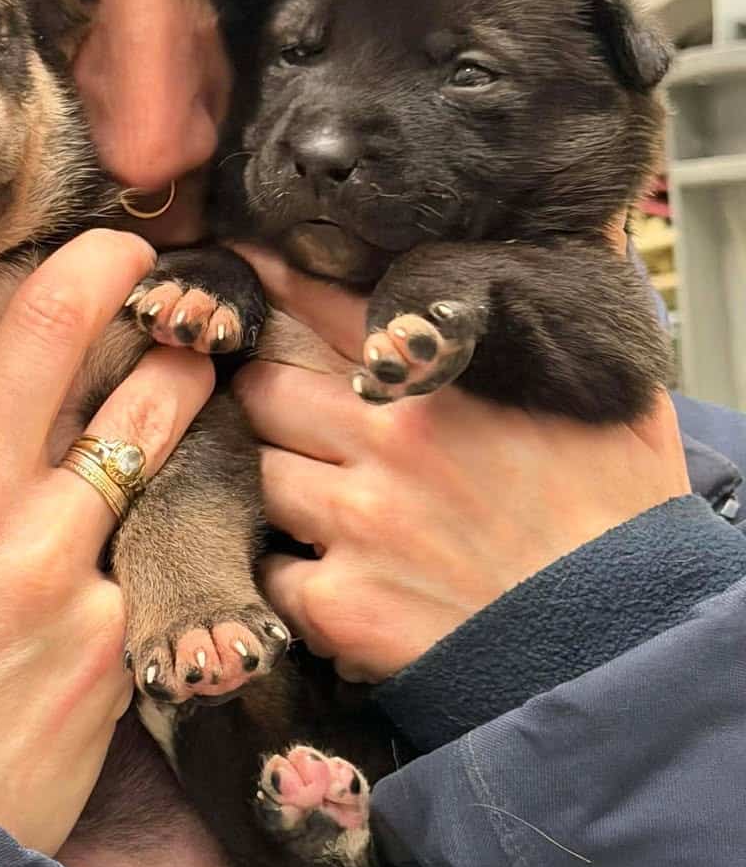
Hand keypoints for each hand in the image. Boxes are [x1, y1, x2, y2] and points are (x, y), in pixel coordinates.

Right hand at [0, 230, 214, 845]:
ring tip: (195, 350)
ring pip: (139, 419)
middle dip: (100, 267)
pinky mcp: (110, 626)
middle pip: (47, 328)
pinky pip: (141, 547)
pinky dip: (147, 531)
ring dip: (175, 370)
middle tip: (130, 251)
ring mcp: (46, 560)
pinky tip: (163, 527)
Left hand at [232, 247, 689, 681]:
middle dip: (263, 390)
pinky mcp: (339, 603)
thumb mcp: (618, 389)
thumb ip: (587, 298)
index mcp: (436, 377)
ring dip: (269, 474)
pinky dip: (282, 566)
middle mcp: (382, 440)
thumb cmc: (622, 517)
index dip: (273, 279)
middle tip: (273, 402)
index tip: (243, 266)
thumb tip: (593, 221)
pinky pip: (270, 566)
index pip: (319, 299)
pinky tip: (316, 567)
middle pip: (263, 386)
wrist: (621, 645)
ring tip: (299, 486)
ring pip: (255, 469)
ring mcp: (353, 523)